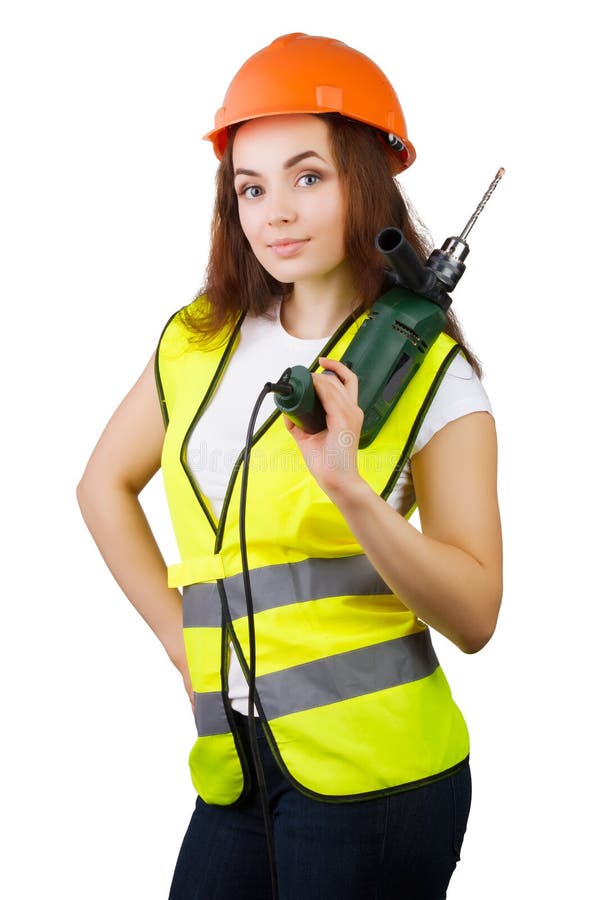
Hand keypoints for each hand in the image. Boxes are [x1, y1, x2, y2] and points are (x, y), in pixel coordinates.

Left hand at [283, 357, 364, 496]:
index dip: (334, 369)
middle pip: (339, 379)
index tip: (318, 365)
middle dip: (320, 372)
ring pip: (333, 383)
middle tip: (302, 375)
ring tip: (302, 381)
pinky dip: (319, 387)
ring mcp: (350, 414)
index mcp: (349, 413)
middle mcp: (353, 410)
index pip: (347, 381)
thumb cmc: (328, 463)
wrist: (338, 481)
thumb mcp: (309, 438)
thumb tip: (286, 412)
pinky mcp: (343, 421)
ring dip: (316, 379)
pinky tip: (309, 386)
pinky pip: (330, 395)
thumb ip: (299, 424)